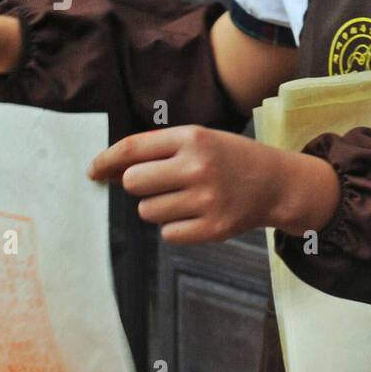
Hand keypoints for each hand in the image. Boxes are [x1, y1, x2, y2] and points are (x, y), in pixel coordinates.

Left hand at [88, 126, 340, 244]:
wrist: (277, 183)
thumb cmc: (229, 159)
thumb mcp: (199, 140)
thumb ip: (156, 150)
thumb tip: (105, 171)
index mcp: (193, 138)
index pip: (132, 149)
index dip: (106, 161)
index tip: (93, 172)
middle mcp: (199, 167)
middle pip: (133, 183)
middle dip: (139, 185)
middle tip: (162, 184)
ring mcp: (207, 199)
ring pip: (148, 211)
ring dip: (159, 207)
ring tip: (186, 199)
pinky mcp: (214, 228)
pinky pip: (168, 233)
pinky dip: (176, 227)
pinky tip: (197, 214)